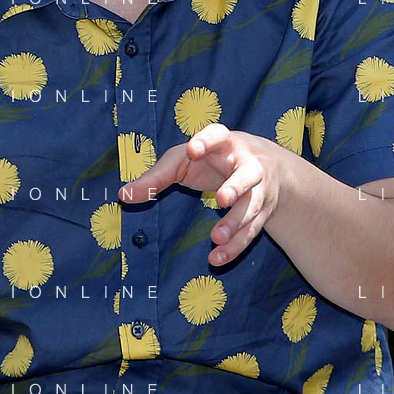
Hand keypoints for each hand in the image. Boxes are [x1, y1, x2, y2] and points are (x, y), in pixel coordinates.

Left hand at [118, 123, 287, 266]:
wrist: (270, 168)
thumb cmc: (214, 158)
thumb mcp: (185, 160)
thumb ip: (157, 176)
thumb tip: (123, 196)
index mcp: (226, 143)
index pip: (218, 135)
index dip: (207, 141)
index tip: (193, 150)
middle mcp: (249, 164)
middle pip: (248, 174)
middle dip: (236, 186)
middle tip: (221, 199)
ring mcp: (260, 189)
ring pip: (252, 206)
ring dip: (235, 223)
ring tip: (216, 238)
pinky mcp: (263, 212)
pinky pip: (251, 231)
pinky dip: (236, 246)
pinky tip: (217, 258)